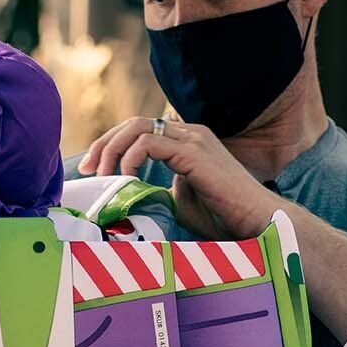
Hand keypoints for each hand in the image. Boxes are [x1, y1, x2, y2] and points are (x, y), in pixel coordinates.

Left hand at [79, 117, 280, 239]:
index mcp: (188, 142)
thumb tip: (129, 197)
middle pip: (134, 124)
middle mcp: (191, 133)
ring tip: (101, 174)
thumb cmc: (226, 218)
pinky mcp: (195, 152)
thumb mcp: (182, 203)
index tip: (94, 170)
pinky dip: (130, 158)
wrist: (259, 223)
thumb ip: (159, 193)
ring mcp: (194, 139)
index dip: (112, 146)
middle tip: (87, 169)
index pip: (141, 130)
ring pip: (137, 128)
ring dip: (111, 149)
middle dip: (104, 144)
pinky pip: (149, 143)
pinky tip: (126, 177)